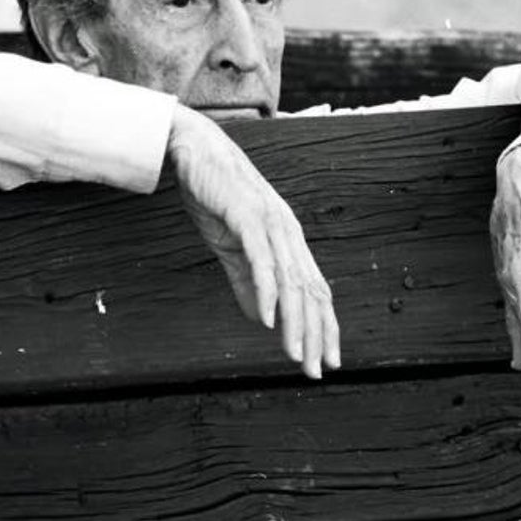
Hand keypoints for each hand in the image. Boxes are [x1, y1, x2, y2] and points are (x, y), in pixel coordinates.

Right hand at [167, 105, 339, 378]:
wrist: (193, 149)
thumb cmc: (214, 195)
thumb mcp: (231, 246)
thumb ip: (247, 281)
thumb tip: (263, 318)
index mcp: (288, 240)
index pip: (314, 290)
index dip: (324, 326)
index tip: (326, 360)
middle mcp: (288, 232)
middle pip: (311, 291)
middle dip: (318, 334)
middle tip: (318, 371)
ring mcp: (271, 222)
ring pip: (292, 281)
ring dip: (297, 322)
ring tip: (298, 355)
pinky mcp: (247, 215)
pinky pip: (262, 259)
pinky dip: (269, 290)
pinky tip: (270, 318)